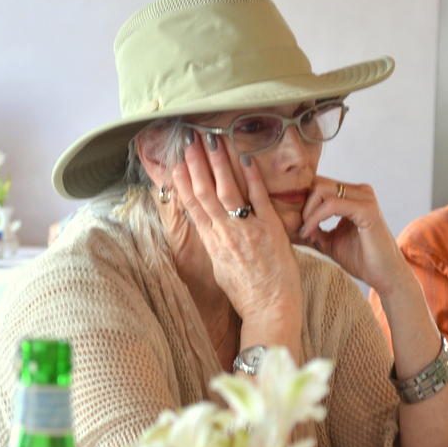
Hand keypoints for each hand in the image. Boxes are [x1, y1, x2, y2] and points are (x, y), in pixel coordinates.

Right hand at [171, 131, 302, 330]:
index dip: (183, 181)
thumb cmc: (248, 294)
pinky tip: (245, 157)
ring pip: (227, 190)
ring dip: (218, 162)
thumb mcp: (222, 269)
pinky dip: (252, 177)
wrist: (270, 309)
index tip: (177, 161)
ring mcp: (247, 230)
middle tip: (190, 138)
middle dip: (196, 162)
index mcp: (212, 243)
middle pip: (205, 192)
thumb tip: (209, 228)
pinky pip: (259, 197)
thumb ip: (216, 244)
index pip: (192, 205)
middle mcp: (225, 234)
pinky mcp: (270, 229)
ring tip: (211, 139)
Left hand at [298, 176, 406, 296]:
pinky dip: (316, 217)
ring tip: (304, 231)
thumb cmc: (359, 258)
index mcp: (351, 195)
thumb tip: (283, 225)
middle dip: (301, 205)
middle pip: (317, 183)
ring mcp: (365, 198)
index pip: (318, 184)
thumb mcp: (326, 242)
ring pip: (321, 190)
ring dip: (307, 211)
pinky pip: (332, 204)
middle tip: (296, 226)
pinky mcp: (367, 210)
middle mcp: (359, 191)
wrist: (382, 275)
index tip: (290, 221)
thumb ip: (310, 230)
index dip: (300, 199)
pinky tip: (310, 232)